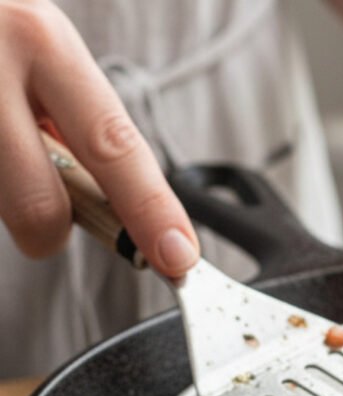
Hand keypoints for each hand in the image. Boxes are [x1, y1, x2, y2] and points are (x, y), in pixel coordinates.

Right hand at [0, 0, 197, 275]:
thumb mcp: (46, 54)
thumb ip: (82, 122)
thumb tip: (124, 207)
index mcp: (45, 45)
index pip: (114, 147)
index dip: (151, 211)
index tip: (178, 255)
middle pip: (39, 204)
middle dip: (51, 233)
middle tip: (51, 225)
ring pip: (1, 206)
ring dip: (9, 200)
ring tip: (5, 151)